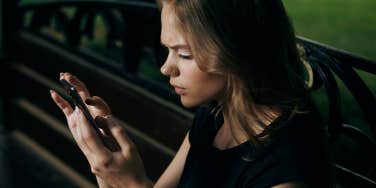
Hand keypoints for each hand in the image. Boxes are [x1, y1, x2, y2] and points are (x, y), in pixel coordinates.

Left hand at [50, 72, 151, 187]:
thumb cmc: (135, 169)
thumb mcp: (130, 149)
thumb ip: (119, 132)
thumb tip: (108, 118)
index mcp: (104, 158)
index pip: (89, 137)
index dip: (84, 122)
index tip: (80, 109)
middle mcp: (95, 163)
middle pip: (81, 140)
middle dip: (78, 124)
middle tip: (76, 109)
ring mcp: (93, 166)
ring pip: (81, 145)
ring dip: (79, 130)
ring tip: (78, 116)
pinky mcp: (95, 167)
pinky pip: (86, 150)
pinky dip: (84, 138)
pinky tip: (85, 130)